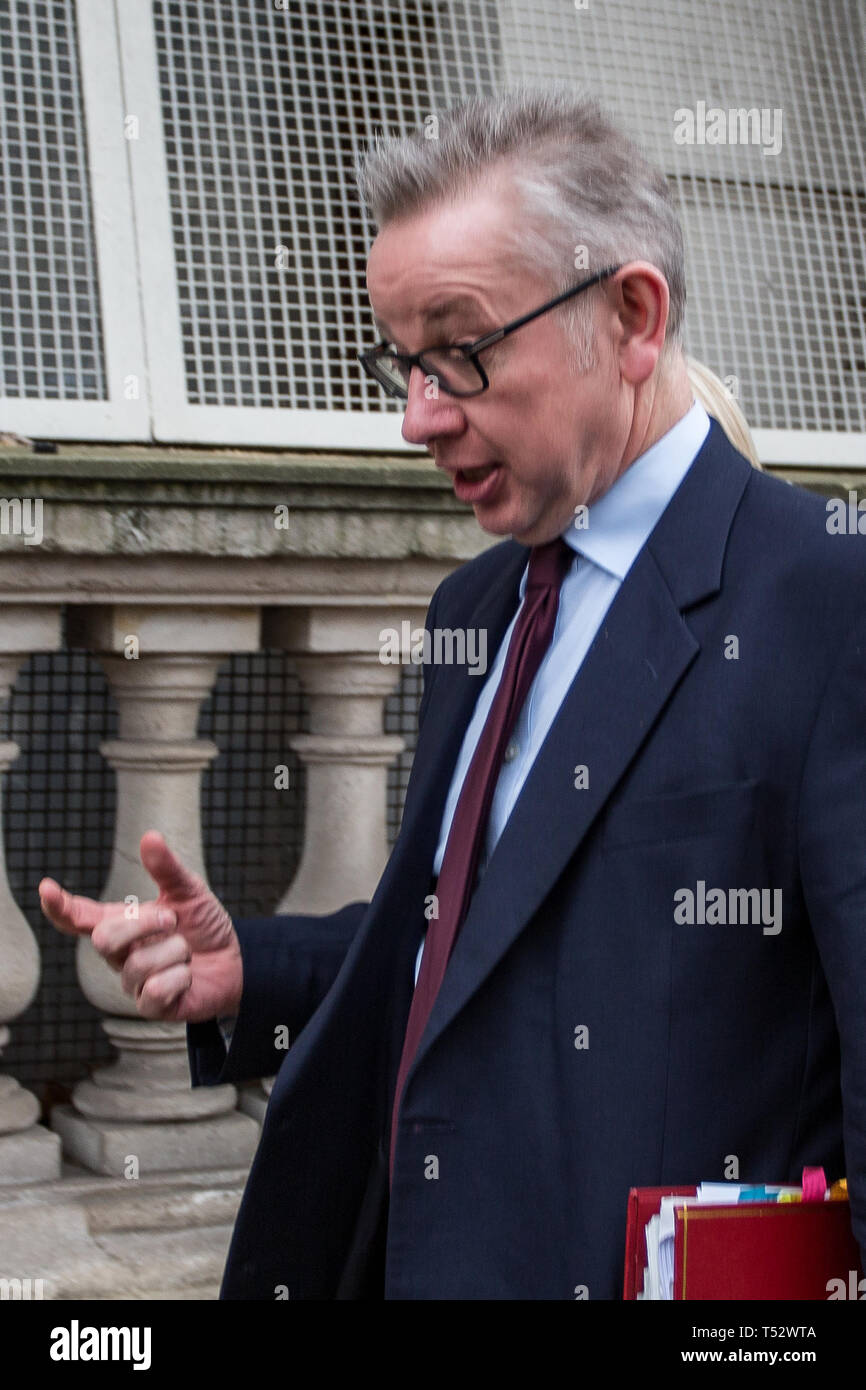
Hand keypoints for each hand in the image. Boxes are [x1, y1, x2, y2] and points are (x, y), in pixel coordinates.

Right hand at [38, 830, 242, 1023]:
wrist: (236, 960)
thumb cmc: (204, 927)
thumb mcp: (189, 892)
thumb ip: (167, 869)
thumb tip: (150, 837)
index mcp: (122, 923)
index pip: (80, 917)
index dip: (60, 906)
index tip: (46, 888)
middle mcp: (120, 954)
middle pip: (103, 939)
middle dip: (143, 924)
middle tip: (173, 920)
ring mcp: (133, 982)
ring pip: (138, 965)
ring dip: (175, 951)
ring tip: (187, 951)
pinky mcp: (151, 1006)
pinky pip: (156, 990)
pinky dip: (182, 976)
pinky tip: (188, 975)